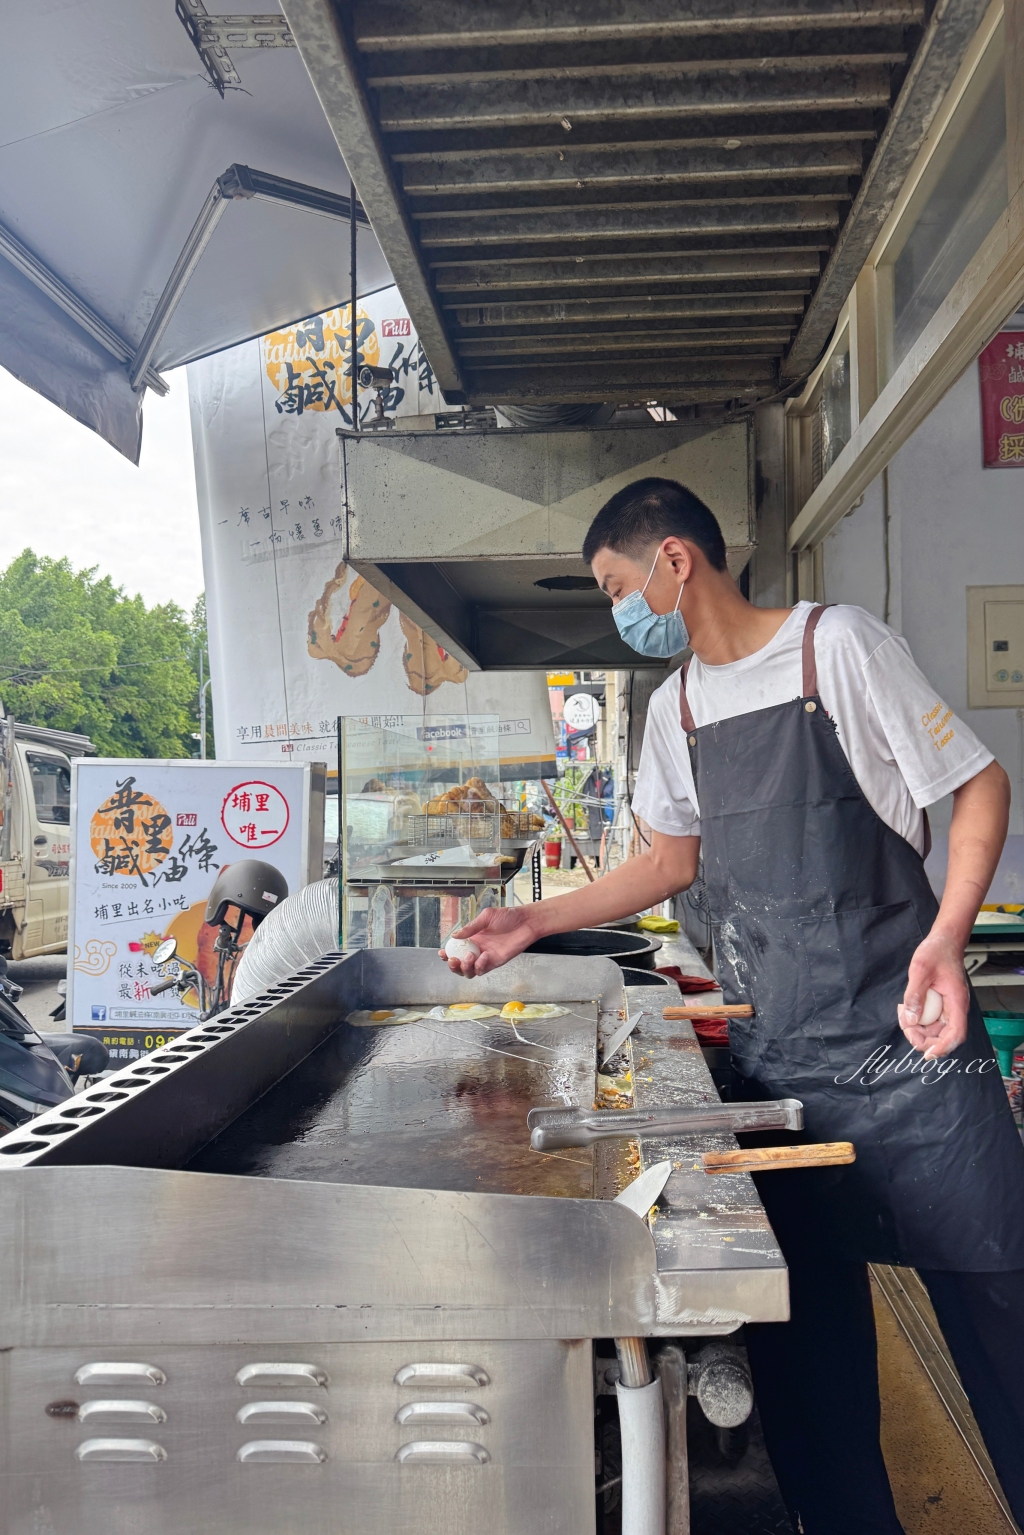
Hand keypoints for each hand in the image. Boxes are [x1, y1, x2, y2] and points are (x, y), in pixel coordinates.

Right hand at [439, 906, 538, 977]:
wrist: (526, 922)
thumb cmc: (508, 916)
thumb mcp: (486, 917)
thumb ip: (471, 928)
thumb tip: (454, 936)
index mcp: (472, 938)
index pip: (455, 949)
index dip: (447, 953)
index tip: (442, 953)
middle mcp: (477, 949)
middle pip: (460, 964)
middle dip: (453, 965)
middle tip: (453, 960)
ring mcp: (485, 957)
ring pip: (470, 971)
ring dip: (465, 967)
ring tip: (469, 957)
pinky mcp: (495, 962)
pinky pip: (483, 969)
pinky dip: (480, 966)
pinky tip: (484, 956)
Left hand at [897, 930, 969, 1059]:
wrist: (944, 940)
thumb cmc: (936, 951)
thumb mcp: (920, 970)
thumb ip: (915, 994)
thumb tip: (912, 1019)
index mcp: (957, 1001)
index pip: (956, 1033)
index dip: (943, 1047)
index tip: (928, 1054)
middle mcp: (955, 1008)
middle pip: (943, 1036)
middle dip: (924, 1038)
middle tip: (906, 1028)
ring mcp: (948, 1007)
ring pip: (935, 1030)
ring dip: (918, 1029)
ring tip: (903, 1014)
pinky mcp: (940, 1004)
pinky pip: (930, 1020)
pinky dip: (917, 1020)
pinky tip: (905, 1010)